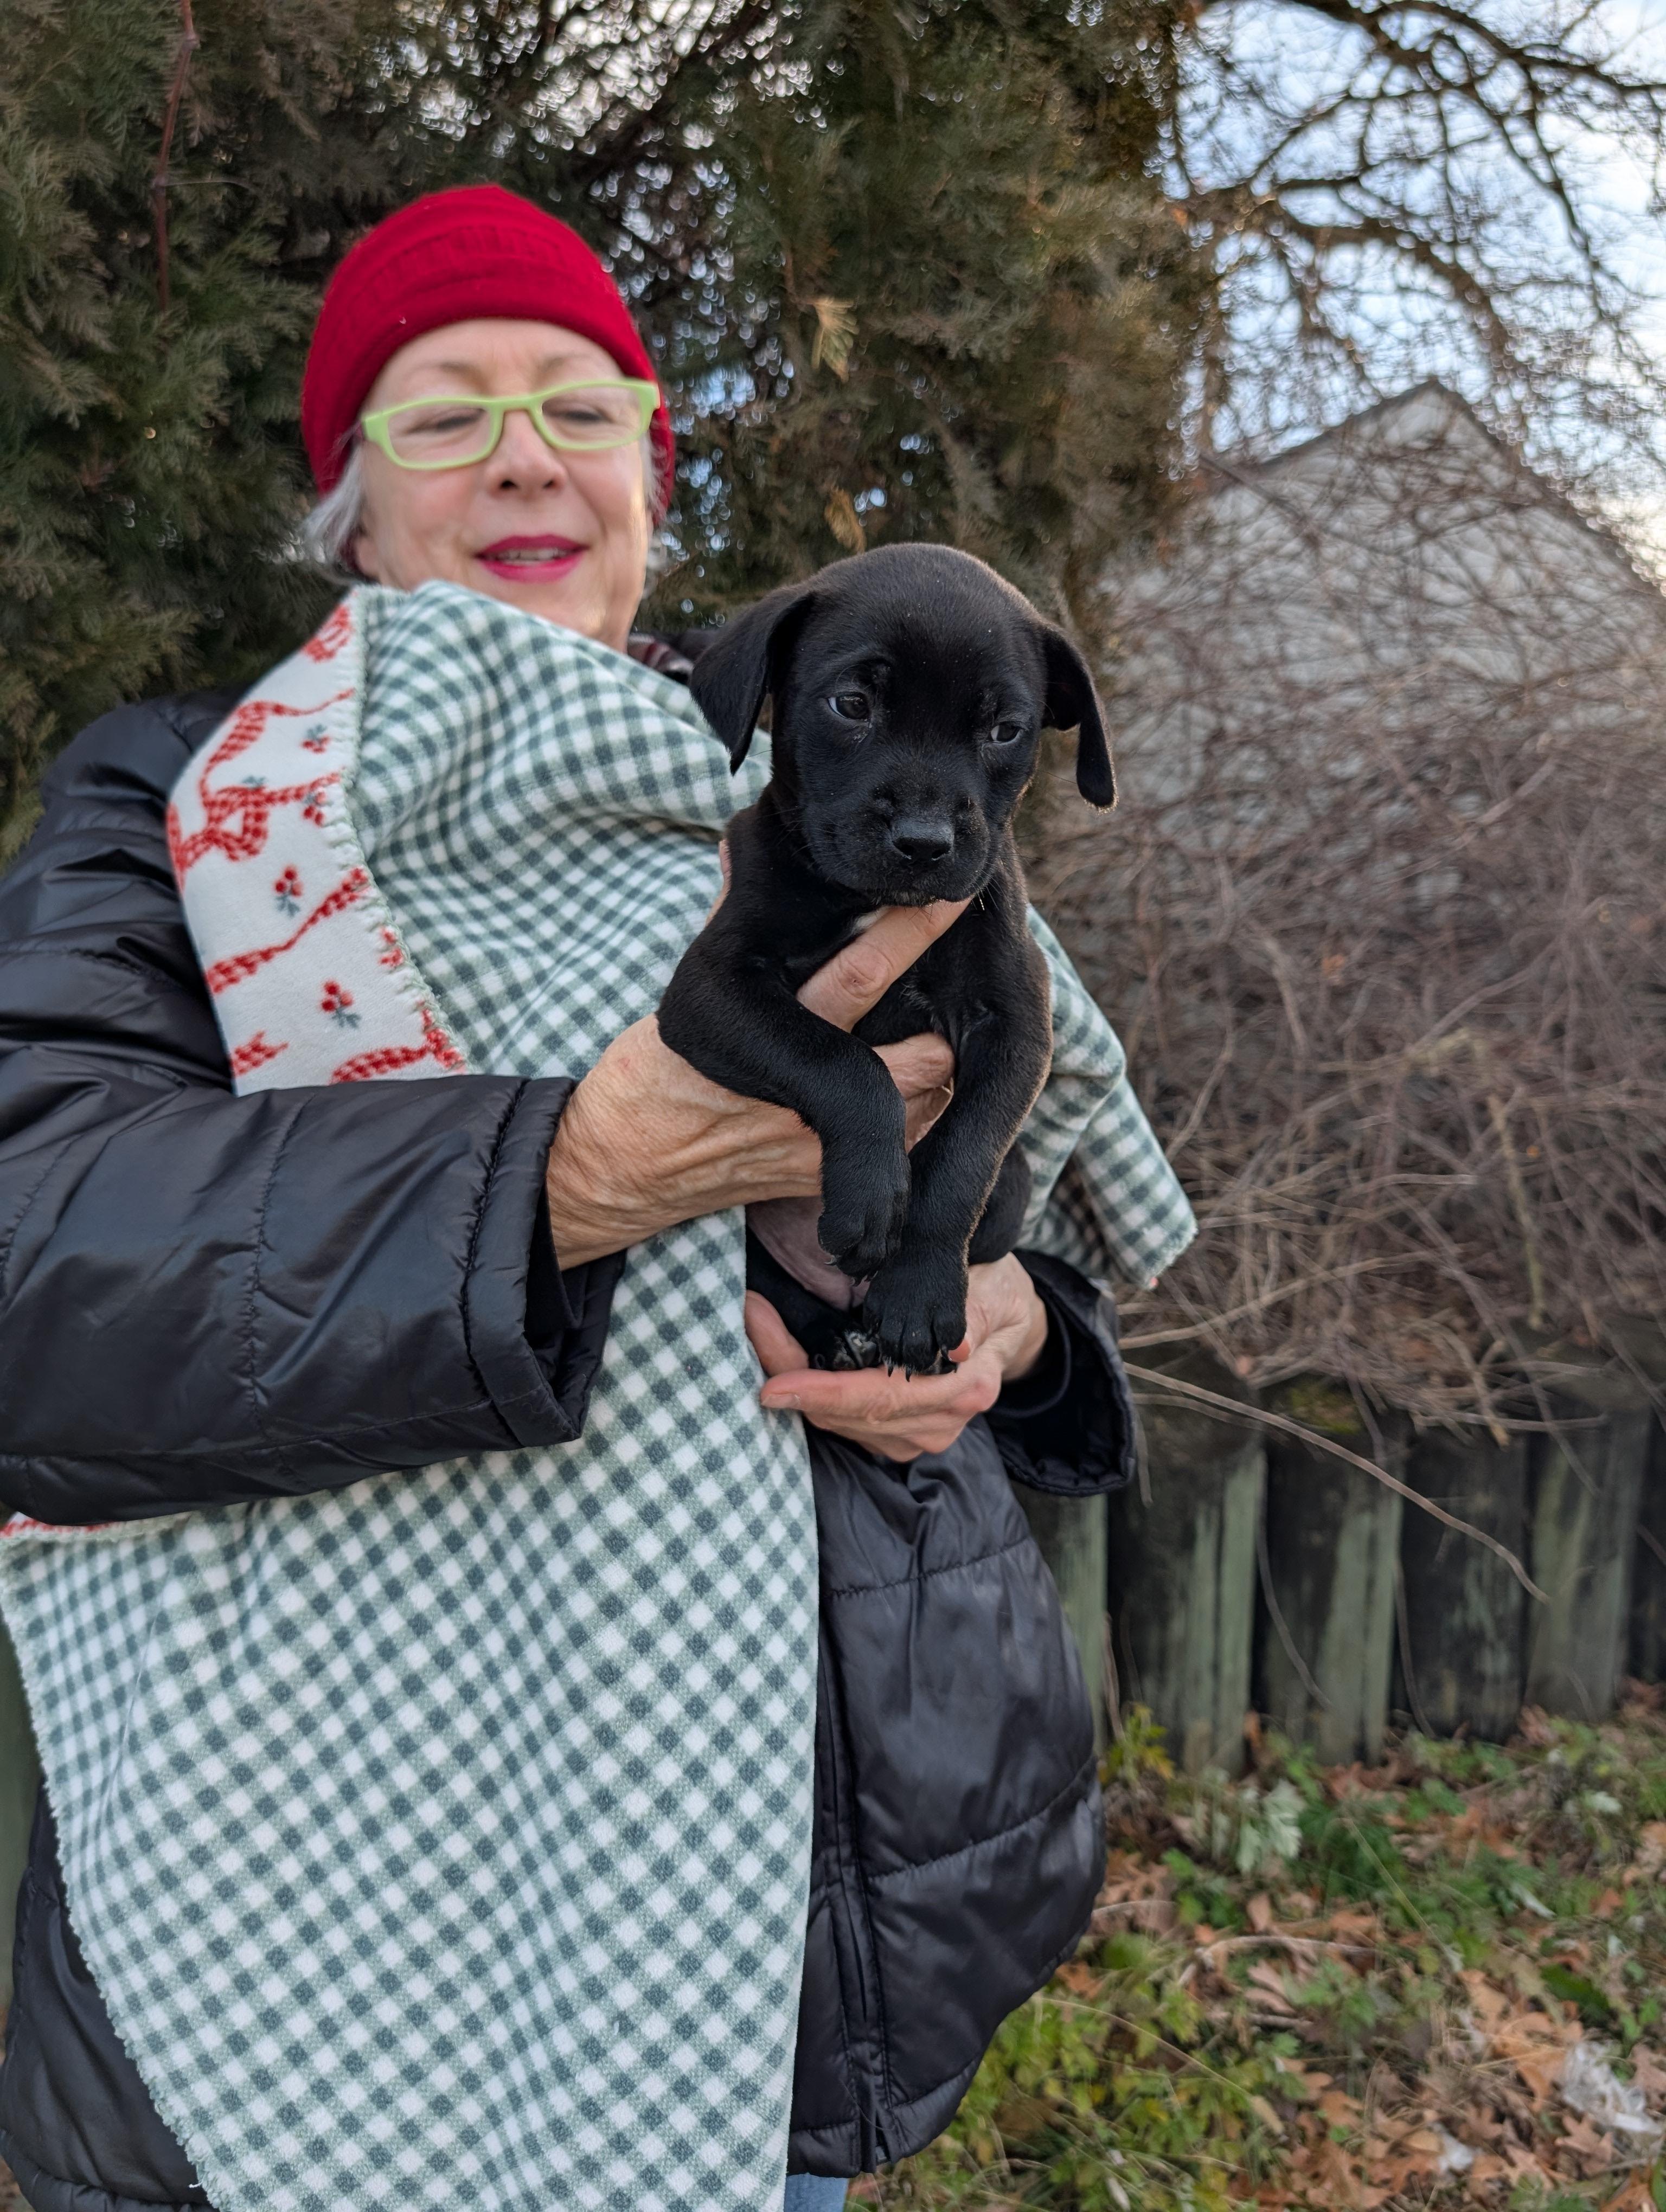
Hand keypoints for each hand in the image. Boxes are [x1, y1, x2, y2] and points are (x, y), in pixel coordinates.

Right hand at [545, 899, 962, 1264]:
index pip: (863, 973)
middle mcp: (806, 1092)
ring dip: (939, 1076)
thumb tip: (742, 848)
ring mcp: (821, 1144)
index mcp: (774, 1029)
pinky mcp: (826, 1181)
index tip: (951, 902)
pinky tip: (909, 1098)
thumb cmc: (662, 1069)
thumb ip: (729, 918)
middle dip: (946, 1025)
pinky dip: (914, 1121)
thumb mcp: (696, 985)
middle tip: (957, 994)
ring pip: (927, 1107)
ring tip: (932, 1044)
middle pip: (925, 1056)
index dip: (913, 934)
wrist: (626, 1161)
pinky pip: (901, 1151)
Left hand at [745, 1254, 1050, 1461]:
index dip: (823, 1393)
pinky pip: (841, 1421)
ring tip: (758, 1323)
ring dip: (793, 1382)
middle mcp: (938, 1420)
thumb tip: (954, 1348)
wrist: (1013, 1327)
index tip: (772, 1386)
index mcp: (963, 1386)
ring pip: (836, 1422)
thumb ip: (970, 1312)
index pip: (880, 1399)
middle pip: (846, 1414)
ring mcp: (918, 1433)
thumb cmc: (997, 1293)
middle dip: (790, 1374)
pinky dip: (810, 1393)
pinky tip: (785, 1355)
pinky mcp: (898, 1434)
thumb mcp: (994, 1287)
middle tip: (749, 1318)